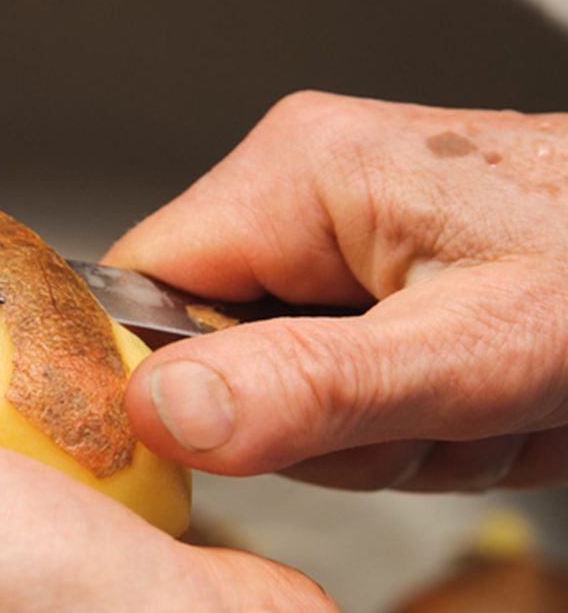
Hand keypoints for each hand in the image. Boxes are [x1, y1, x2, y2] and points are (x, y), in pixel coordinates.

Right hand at [108, 92, 567, 491]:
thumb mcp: (476, 354)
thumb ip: (312, 387)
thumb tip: (160, 409)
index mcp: (298, 172)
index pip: (136, 286)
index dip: (166, 380)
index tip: (241, 440)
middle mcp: (304, 191)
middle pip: (207, 352)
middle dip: (307, 423)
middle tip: (418, 420)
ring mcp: (341, 237)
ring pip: (270, 385)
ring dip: (367, 432)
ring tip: (470, 406)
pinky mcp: (376, 281)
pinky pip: (326, 386)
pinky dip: (396, 425)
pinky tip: (472, 403)